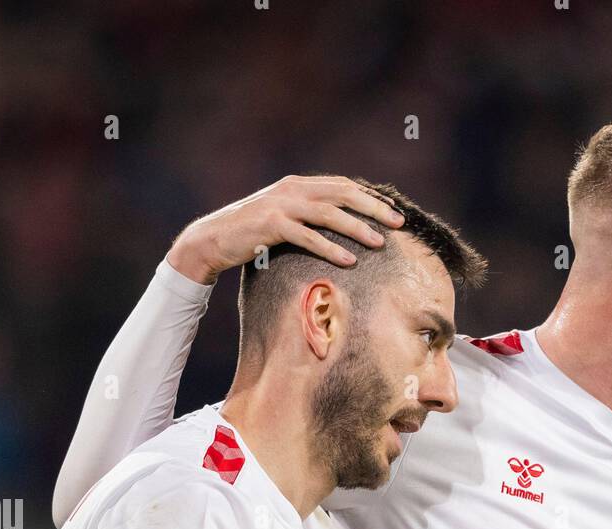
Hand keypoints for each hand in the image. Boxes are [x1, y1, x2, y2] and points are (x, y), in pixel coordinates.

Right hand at [166, 175, 405, 283]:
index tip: (393, 213)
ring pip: (328, 213)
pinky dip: (329, 248)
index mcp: (299, 185)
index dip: (370, 198)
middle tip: (398, 224)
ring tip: (379, 243)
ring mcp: (282, 205)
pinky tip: (348, 260)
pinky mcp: (271, 225)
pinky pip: (307, 237)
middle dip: (373, 207)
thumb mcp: (283, 219)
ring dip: (357, 228)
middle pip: (342, 193)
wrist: (213, 239)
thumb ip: (307, 217)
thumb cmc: (252, 235)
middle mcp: (293, 189)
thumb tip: (338, 227)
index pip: (343, 186)